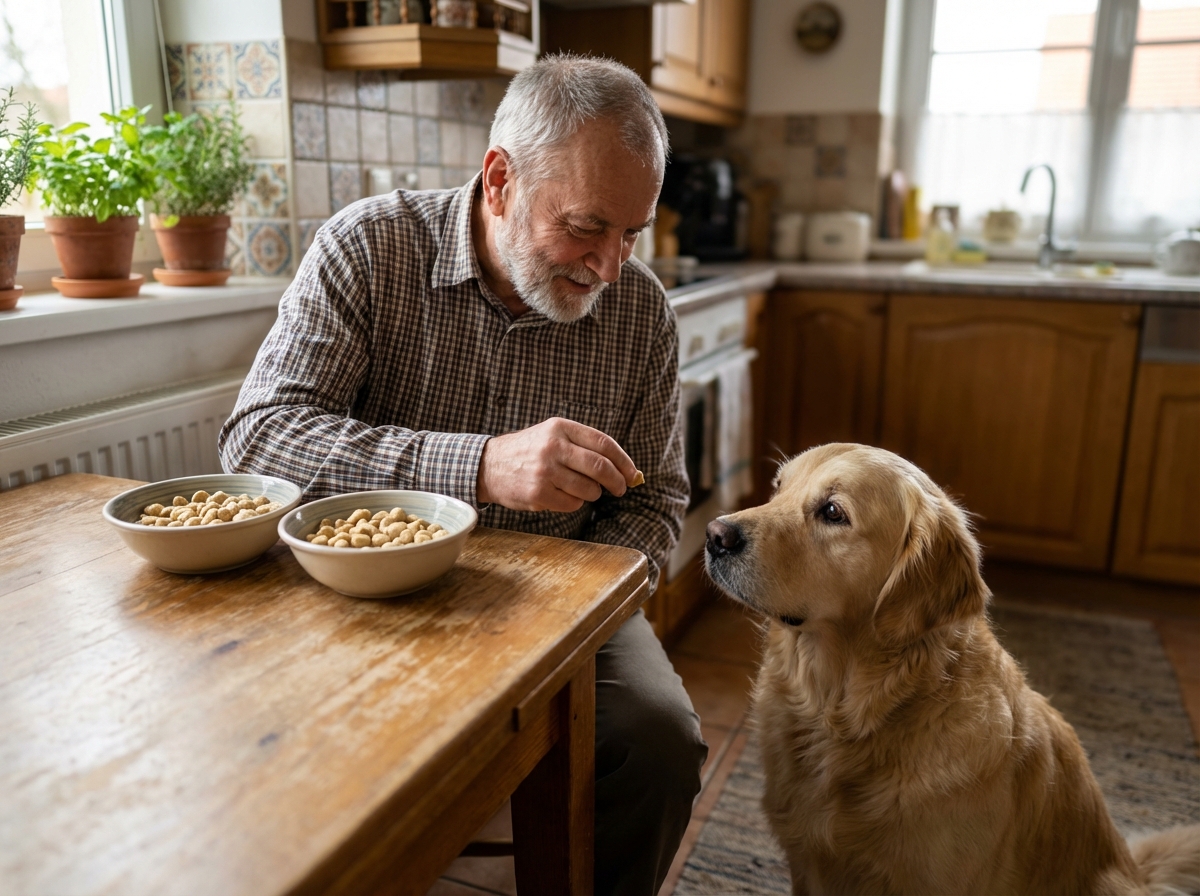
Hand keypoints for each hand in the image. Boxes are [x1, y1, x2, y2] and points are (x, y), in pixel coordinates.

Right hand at [477, 417, 638, 511]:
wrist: (489, 466)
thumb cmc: (529, 451)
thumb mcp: (553, 435)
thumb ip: (585, 447)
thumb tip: (625, 469)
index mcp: (560, 428)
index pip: (604, 444)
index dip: (624, 461)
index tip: (632, 473)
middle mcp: (553, 447)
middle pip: (600, 467)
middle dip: (617, 481)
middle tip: (621, 488)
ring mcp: (545, 471)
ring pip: (589, 489)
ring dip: (593, 494)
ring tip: (582, 489)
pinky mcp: (538, 493)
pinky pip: (572, 504)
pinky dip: (574, 503)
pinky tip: (561, 495)